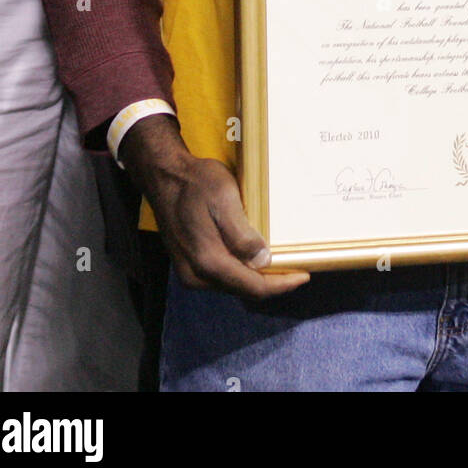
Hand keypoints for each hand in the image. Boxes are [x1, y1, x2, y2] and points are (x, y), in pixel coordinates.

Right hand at [120, 114, 309, 297]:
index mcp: (208, 262)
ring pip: (232, 285)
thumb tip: (263, 262)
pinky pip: (221, 277)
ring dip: (256, 278)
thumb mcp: (224, 200)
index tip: (303, 276)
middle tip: (296, 268)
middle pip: (243, 290)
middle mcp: (197, 276)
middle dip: (271, 283)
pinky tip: (252, 257)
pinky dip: (241, 272)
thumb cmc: (196, 183)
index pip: (253, 287)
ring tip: (279, 263)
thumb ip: (241, 235)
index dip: (281, 285)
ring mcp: (190, 273)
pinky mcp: (187, 265)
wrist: (164, 177)